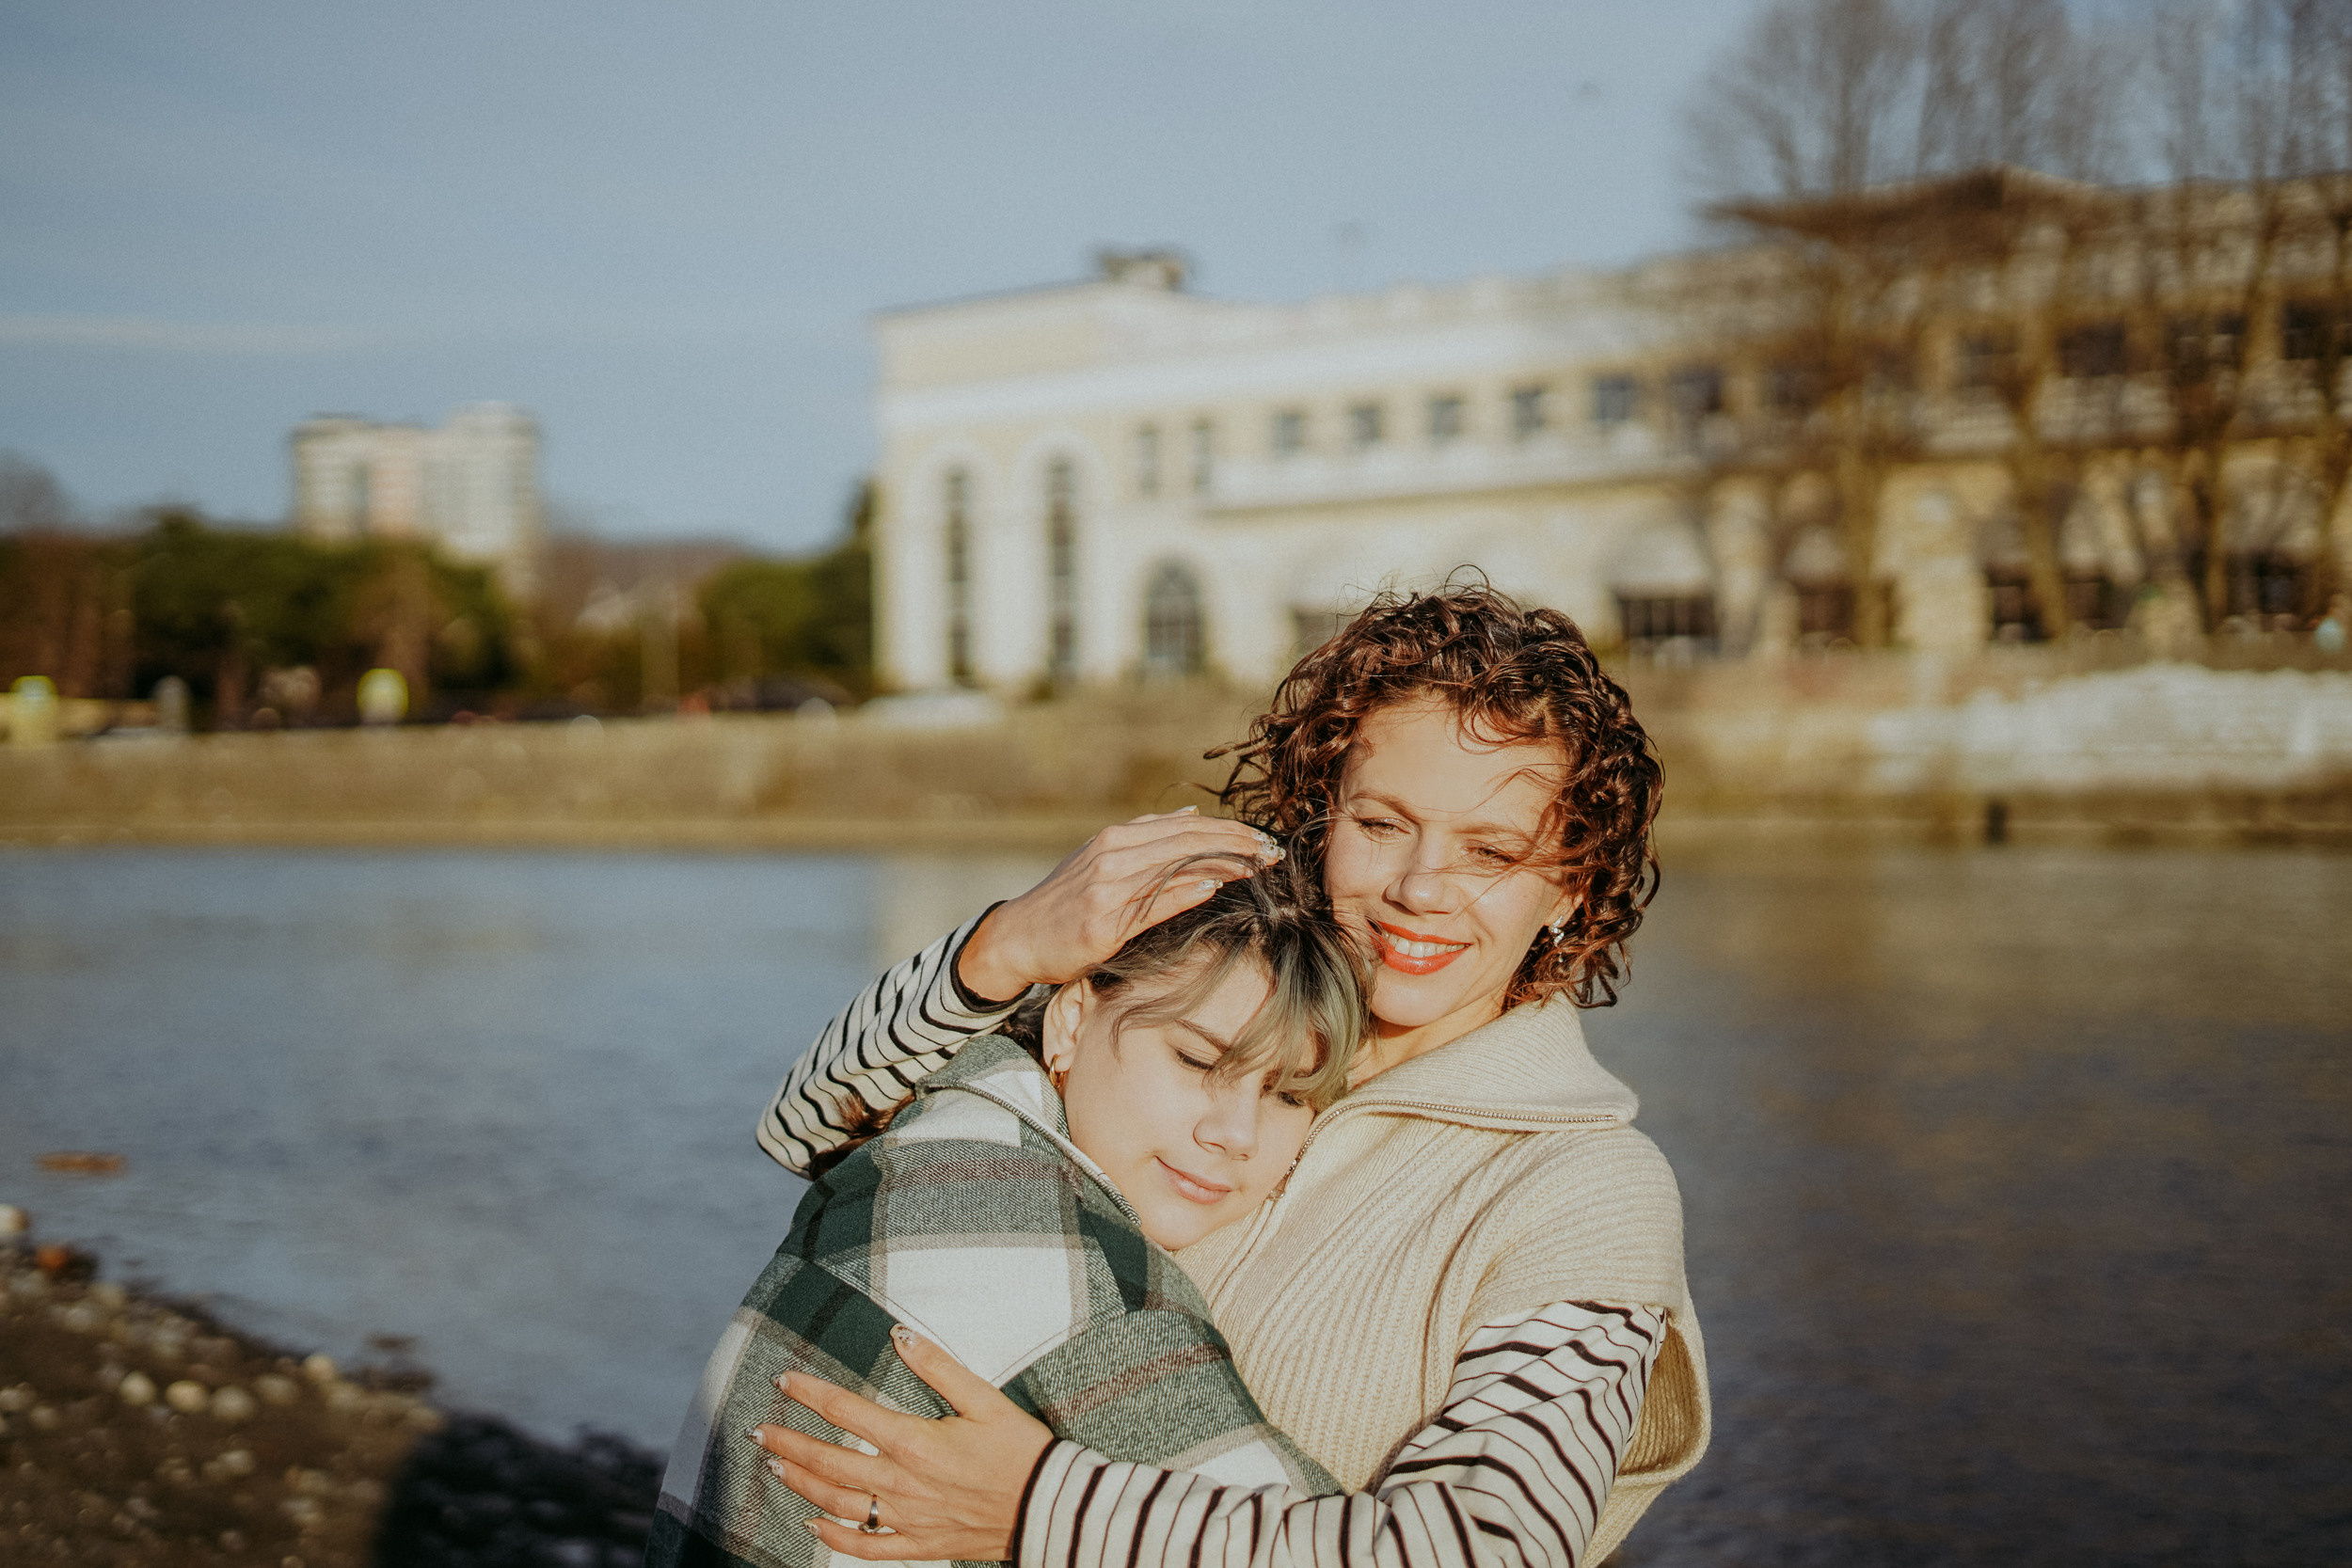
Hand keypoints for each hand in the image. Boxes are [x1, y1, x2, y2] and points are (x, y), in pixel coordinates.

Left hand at [751, 1328, 1052, 1561]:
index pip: (847, 1411)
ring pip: (838, 1503)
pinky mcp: (919, 1544)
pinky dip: (833, 1538)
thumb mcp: (984, 1399)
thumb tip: (900, 1336)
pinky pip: (865, 1547)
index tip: (783, 1380)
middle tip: (759, 1431)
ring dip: (802, 1485)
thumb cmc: (1020, 1449)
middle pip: (829, 1460)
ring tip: (776, 1469)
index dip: (810, 1394)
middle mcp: (901, 1482)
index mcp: (914, 1441)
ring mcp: (906, 1518)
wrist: (1048, 1506)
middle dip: (789, 1443)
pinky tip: (812, 1524)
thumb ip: (938, 1367)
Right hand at [957, 807, 1281, 1001]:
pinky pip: (1152, 902)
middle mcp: (1113, 855)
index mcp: (1116, 838)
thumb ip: (1144, 838)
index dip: (1228, 830)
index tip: (1262, 838)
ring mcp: (1107, 887)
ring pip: (1175, 865)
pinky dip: (1185, 891)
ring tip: (1258, 866)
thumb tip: (1191, 814)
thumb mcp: (1099, 859)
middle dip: (1236, 843)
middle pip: (1187, 840)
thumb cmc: (1064, 903)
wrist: (1017, 937)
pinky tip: (1214, 887)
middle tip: (1273, 851)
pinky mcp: (1103, 921)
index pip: (1184, 826)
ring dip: (1222, 863)